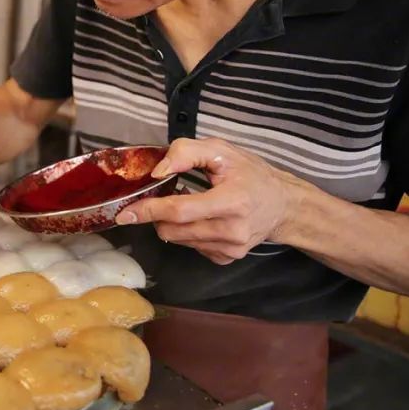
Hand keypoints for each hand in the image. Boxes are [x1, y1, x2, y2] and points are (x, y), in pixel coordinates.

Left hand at [115, 138, 301, 264]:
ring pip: (178, 240)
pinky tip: (200, 218)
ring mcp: (230, 249)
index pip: (180, 211)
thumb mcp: (221, 150)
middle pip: (174, 230)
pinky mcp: (227, 259)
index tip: (126, 212)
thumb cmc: (250, 173)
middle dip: (156, 216)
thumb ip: (186, 152)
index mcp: (232, 202)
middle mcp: (232, 231)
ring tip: (186, 204)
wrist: (283, 204)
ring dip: (171, 223)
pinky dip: (186, 233)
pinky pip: (191, 247)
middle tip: (157, 198)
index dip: (149, 210)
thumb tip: (157, 171)